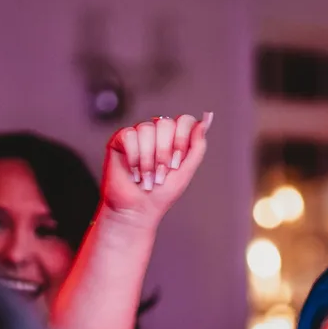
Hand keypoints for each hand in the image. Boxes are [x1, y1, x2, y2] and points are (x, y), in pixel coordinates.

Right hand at [100, 113, 213, 231]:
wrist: (138, 211)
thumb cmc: (162, 194)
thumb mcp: (186, 170)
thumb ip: (198, 145)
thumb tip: (207, 118)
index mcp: (174, 137)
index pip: (183, 120)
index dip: (181, 140)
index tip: (175, 164)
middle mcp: (156, 132)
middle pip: (165, 124)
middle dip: (164, 152)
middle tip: (161, 174)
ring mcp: (138, 135)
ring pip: (146, 129)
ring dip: (148, 159)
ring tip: (147, 177)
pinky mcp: (120, 140)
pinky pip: (129, 135)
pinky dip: (133, 157)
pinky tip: (134, 172)